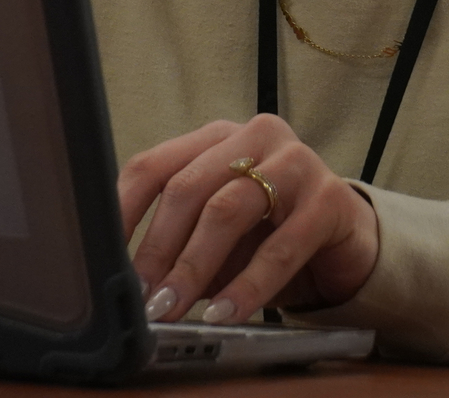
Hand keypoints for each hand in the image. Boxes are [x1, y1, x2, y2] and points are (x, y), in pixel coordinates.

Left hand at [119, 114, 378, 324]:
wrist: (346, 241)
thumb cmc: (270, 233)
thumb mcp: (217, 233)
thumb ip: (179, 243)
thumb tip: (131, 283)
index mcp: (217, 137)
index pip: (154, 165)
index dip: (123, 214)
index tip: (102, 260)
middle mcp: (255, 136)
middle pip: (188, 187)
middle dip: (158, 249)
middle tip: (141, 298)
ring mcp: (296, 162)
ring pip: (228, 209)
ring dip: (194, 266)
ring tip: (174, 308)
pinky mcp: (329, 198)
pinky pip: (280, 247)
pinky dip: (248, 285)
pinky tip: (227, 312)